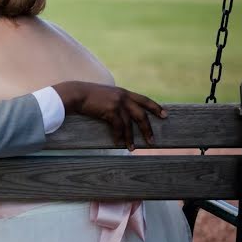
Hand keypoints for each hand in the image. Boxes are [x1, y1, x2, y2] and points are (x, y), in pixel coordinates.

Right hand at [51, 81, 166, 150]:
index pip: (144, 99)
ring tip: (132, 148)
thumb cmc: (87, 95)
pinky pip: (118, 127)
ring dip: (131, 137)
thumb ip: (114, 100)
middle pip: (141, 114)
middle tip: (152, 141)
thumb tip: (119, 112)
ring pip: (130, 124)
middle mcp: (123, 97)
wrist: (76, 93)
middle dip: (147, 129)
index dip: (155, 107)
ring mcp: (117, 103)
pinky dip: (119, 136)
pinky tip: (118, 143)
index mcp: (123, 92)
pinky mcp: (110, 110)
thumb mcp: (105, 95)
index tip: (165, 114)